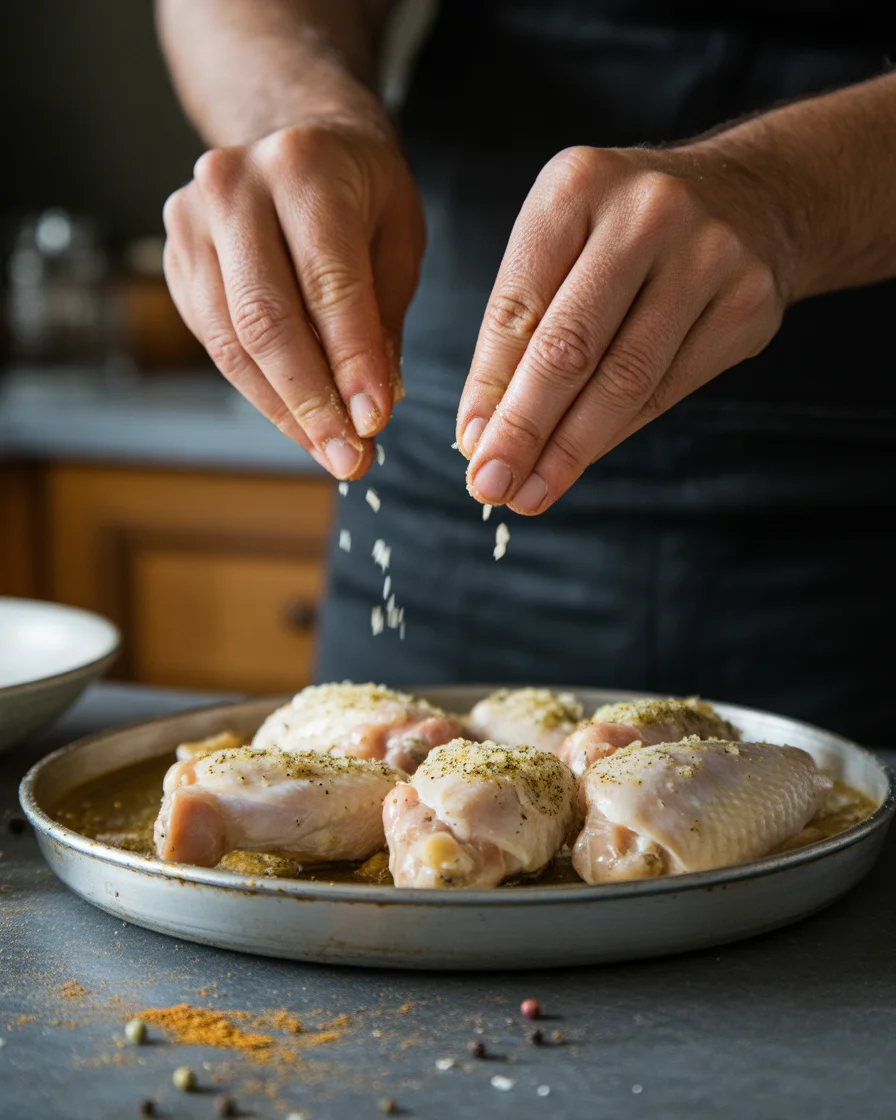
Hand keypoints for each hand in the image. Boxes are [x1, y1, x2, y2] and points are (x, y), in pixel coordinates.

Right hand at [163, 120, 424, 477]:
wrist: (298, 144)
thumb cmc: (359, 193)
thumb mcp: (398, 239)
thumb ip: (382, 317)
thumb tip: (369, 404)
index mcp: (303, 167)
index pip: (327, 284)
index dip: (351, 362)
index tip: (374, 423)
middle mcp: (234, 187)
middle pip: (266, 319)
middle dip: (311, 403)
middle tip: (347, 457)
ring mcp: (191, 221)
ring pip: (231, 341)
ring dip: (283, 409)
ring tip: (327, 450)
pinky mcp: (175, 259)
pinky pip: (214, 342)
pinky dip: (259, 389)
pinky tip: (296, 419)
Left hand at [457, 145, 786, 512]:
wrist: (751, 196)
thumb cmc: (626, 233)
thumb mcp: (562, 243)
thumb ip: (520, 325)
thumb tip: (481, 431)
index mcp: (578, 186)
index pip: (518, 306)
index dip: (488, 386)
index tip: (470, 446)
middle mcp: (647, 212)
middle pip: (571, 347)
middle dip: (524, 428)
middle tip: (492, 485)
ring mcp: (708, 256)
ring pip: (624, 380)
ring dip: (569, 449)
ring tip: (531, 494)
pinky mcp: (747, 304)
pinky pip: (668, 389)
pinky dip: (616, 434)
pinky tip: (581, 461)